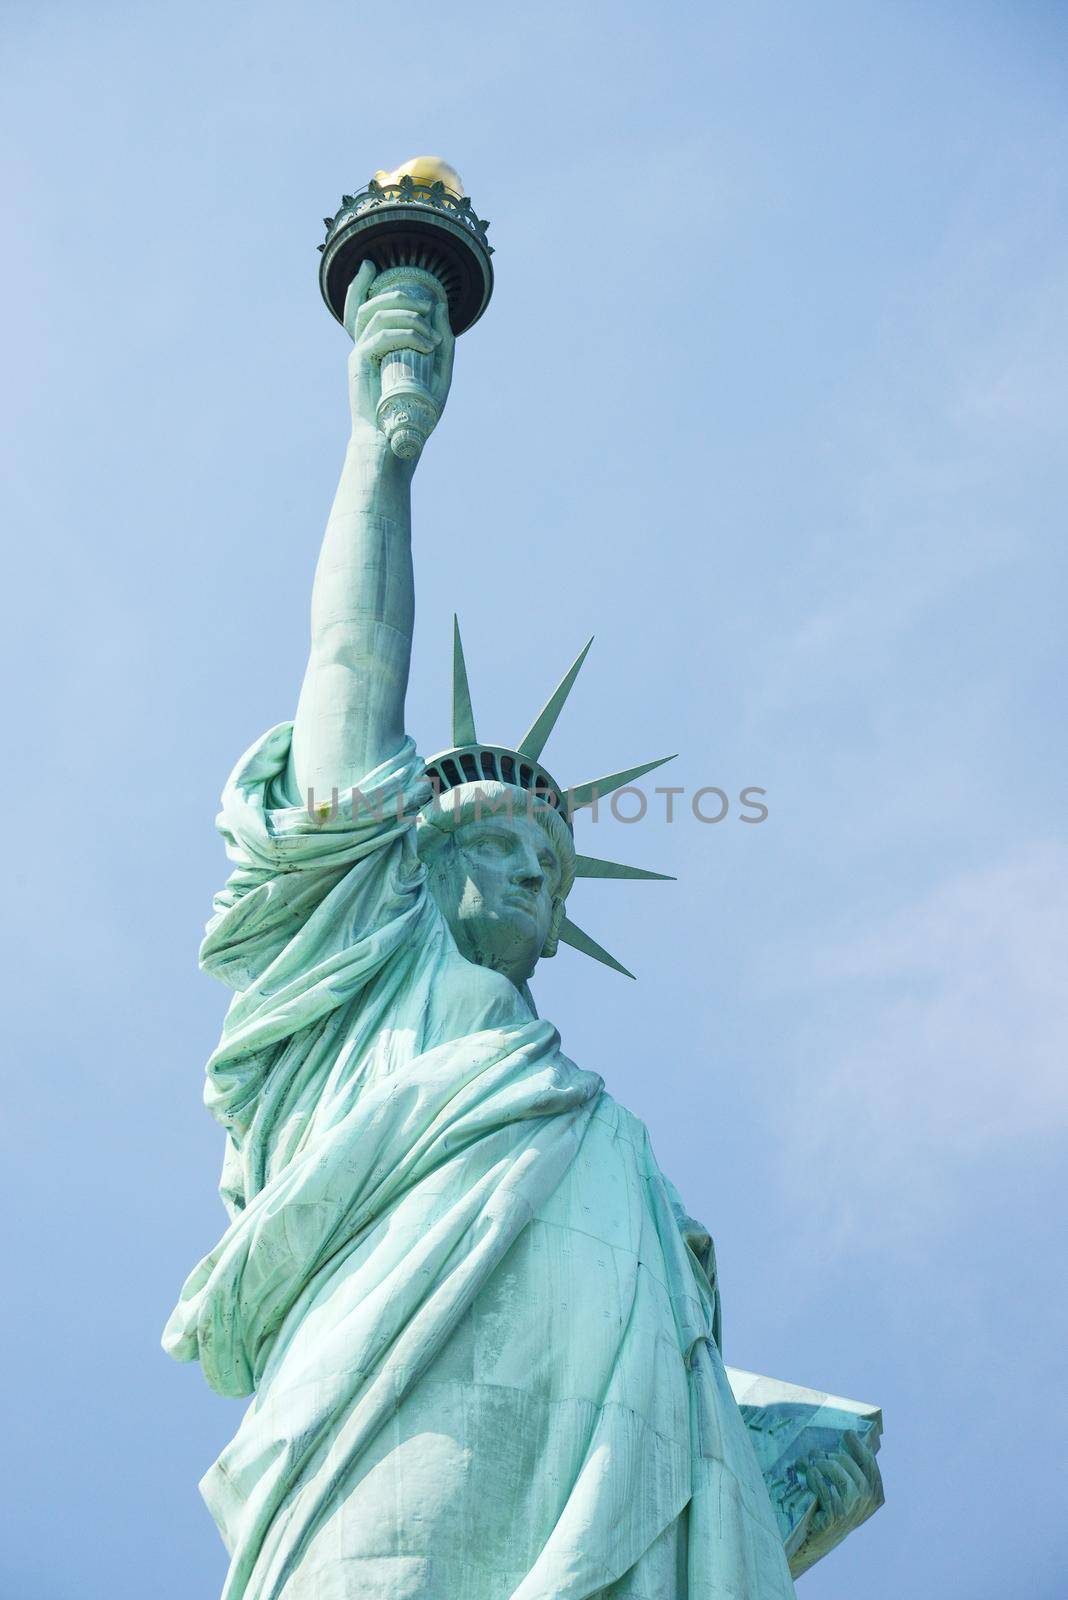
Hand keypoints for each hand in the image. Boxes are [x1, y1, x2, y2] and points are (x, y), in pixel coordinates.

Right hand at [343, 260, 455, 449]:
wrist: (395, 442)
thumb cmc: (415, 413)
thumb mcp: (438, 373)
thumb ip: (443, 342)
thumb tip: (442, 307)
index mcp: (375, 347)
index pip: (361, 307)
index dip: (360, 283)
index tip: (370, 265)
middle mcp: (363, 347)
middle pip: (367, 304)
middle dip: (398, 295)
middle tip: (427, 303)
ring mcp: (359, 354)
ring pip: (375, 315)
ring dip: (406, 314)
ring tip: (431, 328)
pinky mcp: (360, 364)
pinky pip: (380, 336)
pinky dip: (405, 334)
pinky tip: (426, 344)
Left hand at [793, 1432, 881, 1571]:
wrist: (815, 1538)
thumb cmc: (829, 1508)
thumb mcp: (845, 1490)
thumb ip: (850, 1469)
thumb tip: (845, 1438)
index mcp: (874, 1496)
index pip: (871, 1466)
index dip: (860, 1448)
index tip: (848, 1433)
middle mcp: (866, 1504)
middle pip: (853, 1469)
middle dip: (833, 1456)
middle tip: (816, 1452)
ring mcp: (852, 1513)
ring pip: (842, 1479)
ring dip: (824, 1466)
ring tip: (809, 1463)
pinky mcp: (836, 1519)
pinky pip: (827, 1492)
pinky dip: (817, 1480)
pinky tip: (809, 1474)